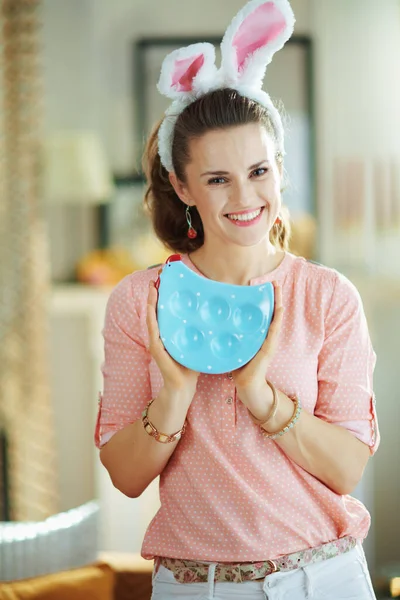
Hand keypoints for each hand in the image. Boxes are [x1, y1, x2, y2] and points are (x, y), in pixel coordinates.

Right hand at [146, 280, 199, 398]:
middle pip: (158, 308)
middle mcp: (162, 334)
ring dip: (151, 300)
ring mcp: (157, 340)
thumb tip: (219, 316)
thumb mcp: (197, 343)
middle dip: (157, 291)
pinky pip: (152, 328)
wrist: (183, 387)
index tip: (169, 276)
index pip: (167, 309)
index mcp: (171, 331)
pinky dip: (151, 315)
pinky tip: (152, 304)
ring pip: (153, 315)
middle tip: (160, 273)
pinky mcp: (156, 347)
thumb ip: (202, 330)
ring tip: (153, 285)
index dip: (167, 293)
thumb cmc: (191, 366)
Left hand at [232, 281, 283, 417]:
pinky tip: (279, 309)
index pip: (263, 314)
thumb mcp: (234, 345)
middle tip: (275, 283)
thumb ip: (229, 334)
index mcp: (257, 334)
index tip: (264, 287)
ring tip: (278, 290)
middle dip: (274, 298)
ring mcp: (269, 342)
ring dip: (278, 304)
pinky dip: (277, 320)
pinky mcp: (269, 349)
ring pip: (275, 319)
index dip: (264, 301)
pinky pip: (274, 331)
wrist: (247, 385)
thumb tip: (213, 322)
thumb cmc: (240, 366)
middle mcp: (265, 336)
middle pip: (271, 313)